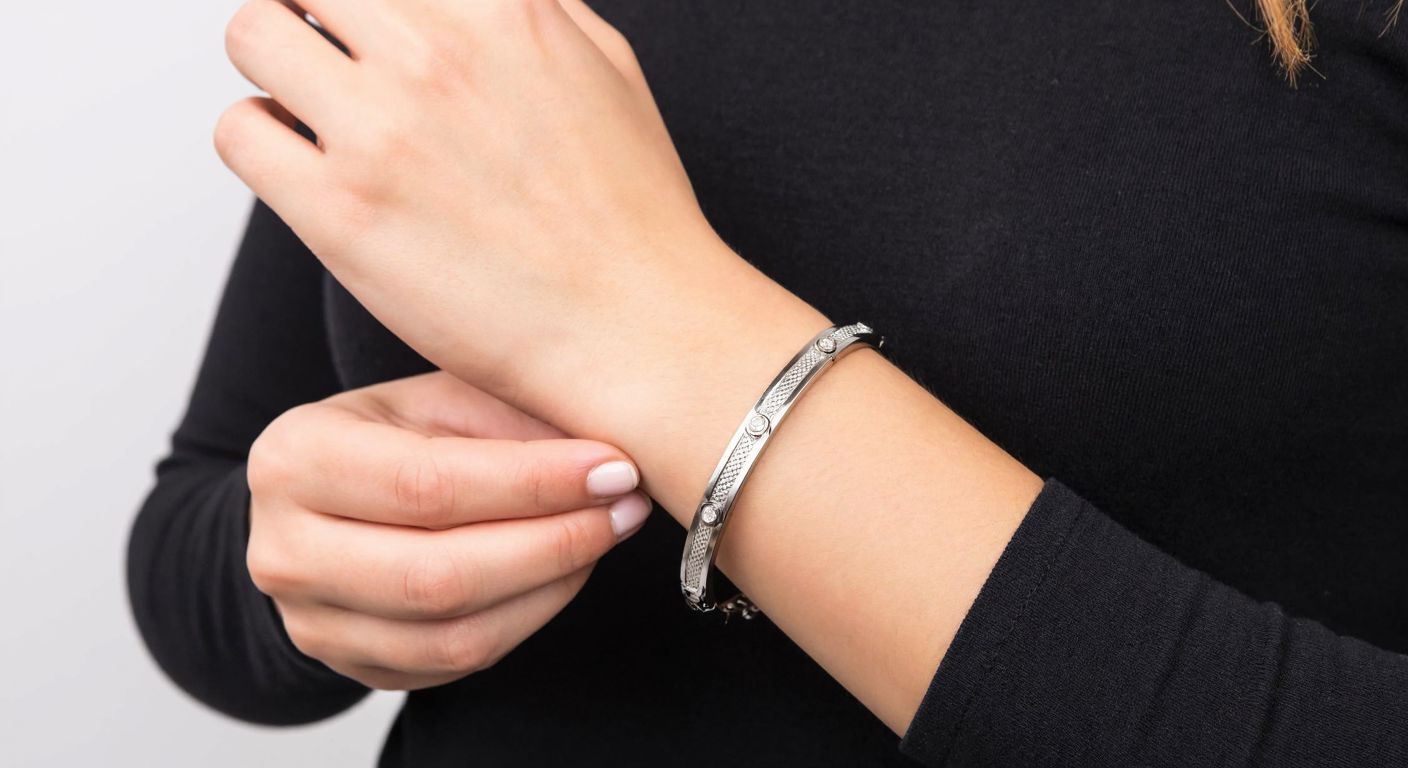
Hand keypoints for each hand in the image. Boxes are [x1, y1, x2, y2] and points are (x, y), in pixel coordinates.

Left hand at [214, 0, 810, 409]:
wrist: (638, 331)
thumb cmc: (631, 216)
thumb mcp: (606, 69)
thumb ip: (533, 6)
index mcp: (501, 7)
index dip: (366, 4)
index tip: (366, 30)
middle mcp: (433, 52)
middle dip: (313, 19)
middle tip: (335, 70)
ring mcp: (380, 129)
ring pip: (253, 36)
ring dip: (277, 73)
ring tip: (316, 121)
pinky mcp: (339, 211)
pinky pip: (239, 132)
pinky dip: (264, 146)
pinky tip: (312, 178)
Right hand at [245, 372, 650, 689]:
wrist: (328, 500)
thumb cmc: (396, 434)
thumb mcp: (439, 397)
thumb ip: (509, 420)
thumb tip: (605, 461)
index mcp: (296, 457)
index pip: (428, 485)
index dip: (533, 483)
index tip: (614, 468)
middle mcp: (284, 550)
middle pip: (439, 574)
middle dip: (554, 543)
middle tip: (625, 507)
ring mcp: (312, 623)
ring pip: (456, 633)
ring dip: (553, 586)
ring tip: (606, 535)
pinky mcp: (355, 666)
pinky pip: (460, 661)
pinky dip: (530, 617)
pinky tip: (566, 571)